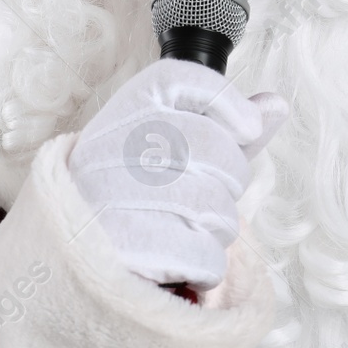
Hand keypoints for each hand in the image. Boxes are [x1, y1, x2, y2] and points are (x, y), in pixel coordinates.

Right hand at [67, 58, 288, 290]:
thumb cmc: (134, 192)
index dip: (229, 103)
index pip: (186, 79)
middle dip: (228, 184)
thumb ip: (225, 127)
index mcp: (124, 109)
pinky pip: (205, 256)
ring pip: (217, 209)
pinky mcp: (124, 249)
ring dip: (216, 230)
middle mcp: (113, 143)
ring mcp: (115, 195)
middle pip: (217, 150)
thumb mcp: (171, 146)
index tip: (244, 128)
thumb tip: (274, 106)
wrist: (72, 252)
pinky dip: (205, 268)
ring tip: (184, 230)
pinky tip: (180, 260)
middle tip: (201, 198)